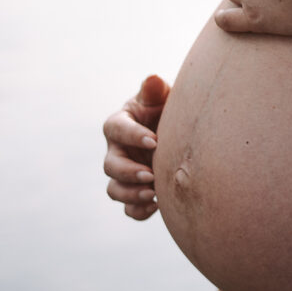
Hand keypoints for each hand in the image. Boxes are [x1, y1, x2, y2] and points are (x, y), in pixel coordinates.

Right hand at [103, 75, 170, 220]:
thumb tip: (154, 79)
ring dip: (131, 194)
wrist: (181, 130)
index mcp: (120, 123)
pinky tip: (157, 207)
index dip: (132, 136)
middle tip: (151, 174)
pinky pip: (129, 209)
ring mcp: (124, 173)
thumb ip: (156, 90)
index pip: (116, 129)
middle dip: (128, 171)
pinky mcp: (135, 190)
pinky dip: (139, 211)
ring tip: (153, 194)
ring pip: (114, 189)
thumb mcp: (163, 96)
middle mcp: (117, 149)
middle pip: (110, 165)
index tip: (154, 141)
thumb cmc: (168, 108)